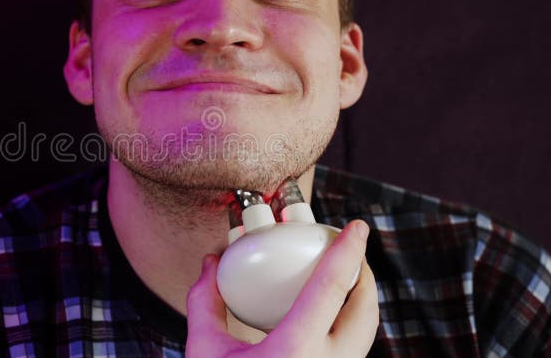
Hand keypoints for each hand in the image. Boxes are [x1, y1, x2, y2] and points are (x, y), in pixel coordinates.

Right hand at [185, 220, 378, 356]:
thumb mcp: (204, 349)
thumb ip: (205, 301)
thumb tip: (212, 261)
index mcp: (293, 351)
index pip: (332, 288)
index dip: (348, 250)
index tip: (357, 226)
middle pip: (365, 311)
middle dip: (364, 274)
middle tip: (349, 251)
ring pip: (367, 334)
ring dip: (362, 299)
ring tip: (344, 278)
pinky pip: (355, 351)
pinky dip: (351, 324)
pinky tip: (330, 314)